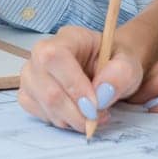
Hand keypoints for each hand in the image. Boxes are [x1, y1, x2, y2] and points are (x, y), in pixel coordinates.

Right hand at [19, 24, 152, 132]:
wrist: (108, 72)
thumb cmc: (115, 65)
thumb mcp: (128, 65)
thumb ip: (120, 74)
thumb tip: (101, 94)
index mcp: (69, 37)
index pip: (55, 56)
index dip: (73, 85)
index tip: (95, 105)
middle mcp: (42, 52)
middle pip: (46, 87)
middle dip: (75, 111)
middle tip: (98, 117)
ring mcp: (32, 73)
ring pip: (42, 103)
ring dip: (70, 119)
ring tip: (92, 116)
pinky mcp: (29, 92)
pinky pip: (37, 113)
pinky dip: (59, 121)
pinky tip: (75, 115)